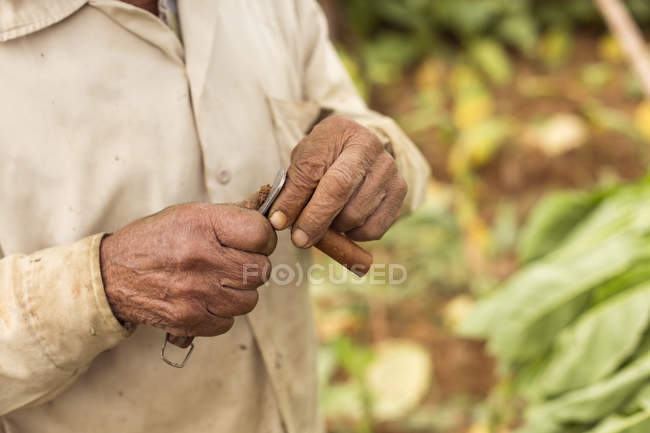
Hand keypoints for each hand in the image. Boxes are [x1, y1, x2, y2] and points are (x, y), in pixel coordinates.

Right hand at [100, 202, 276, 336]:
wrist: (111, 274)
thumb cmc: (156, 240)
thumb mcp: (189, 215)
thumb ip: (231, 217)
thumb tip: (270, 217)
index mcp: (202, 224)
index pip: (261, 234)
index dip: (264, 239)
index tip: (255, 242)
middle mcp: (201, 257)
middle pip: (261, 270)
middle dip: (253, 267)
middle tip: (235, 263)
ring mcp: (195, 292)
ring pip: (249, 300)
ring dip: (239, 293)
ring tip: (220, 282)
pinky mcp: (188, 320)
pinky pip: (228, 322)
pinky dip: (222, 314)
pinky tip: (206, 300)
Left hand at [269, 116, 406, 246]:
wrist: (359, 148)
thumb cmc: (326, 156)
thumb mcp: (304, 160)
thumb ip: (293, 186)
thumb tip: (281, 221)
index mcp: (341, 132)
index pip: (315, 170)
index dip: (295, 200)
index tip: (279, 222)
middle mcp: (371, 148)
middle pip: (339, 193)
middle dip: (314, 221)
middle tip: (299, 237)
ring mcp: (390, 170)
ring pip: (355, 216)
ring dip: (334, 228)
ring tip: (325, 220)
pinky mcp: (400, 192)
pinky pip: (373, 229)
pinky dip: (354, 235)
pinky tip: (345, 224)